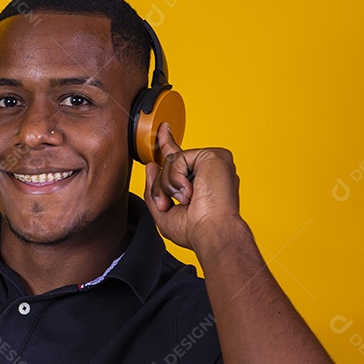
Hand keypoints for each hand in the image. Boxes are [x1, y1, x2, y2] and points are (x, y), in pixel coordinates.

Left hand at [143, 122, 243, 253]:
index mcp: (201, 181)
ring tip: (184, 200)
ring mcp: (212, 161)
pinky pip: (177, 158)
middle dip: (161, 186)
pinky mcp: (212, 155)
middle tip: (166, 204)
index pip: (180, 159)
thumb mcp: (164, 213)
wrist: (212, 233)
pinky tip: (189, 192)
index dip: (168, 143)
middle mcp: (209, 169)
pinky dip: (175, 178)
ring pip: (171, 161)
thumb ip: (155, 189)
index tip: (162, 130)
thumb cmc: (195, 230)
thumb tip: (151, 166)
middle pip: (170, 163)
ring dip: (167, 185)